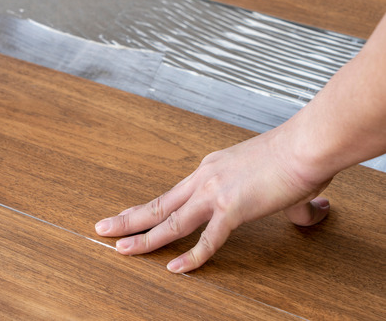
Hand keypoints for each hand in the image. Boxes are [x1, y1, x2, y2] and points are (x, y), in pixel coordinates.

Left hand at [95, 128, 332, 273]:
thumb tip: (310, 210)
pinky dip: (191, 257)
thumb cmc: (297, 155)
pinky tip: (175, 268)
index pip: (171, 194)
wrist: (307, 145)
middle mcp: (205, 179)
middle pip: (158, 205)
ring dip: (143, 238)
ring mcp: (215, 194)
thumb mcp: (277, 177)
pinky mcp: (232, 209)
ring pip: (169, 222)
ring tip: (120, 249)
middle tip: (103, 229)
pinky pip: (207, 240)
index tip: (128, 216)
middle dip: (127, 219)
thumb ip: (286, 199)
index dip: (147, 208)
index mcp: (210, 169)